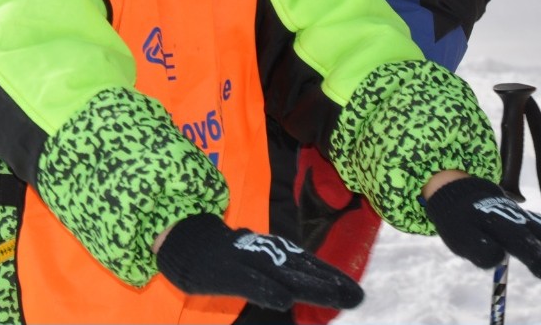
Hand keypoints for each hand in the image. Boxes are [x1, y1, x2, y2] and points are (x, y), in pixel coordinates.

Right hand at [155, 213, 363, 310]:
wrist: (183, 240)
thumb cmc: (221, 254)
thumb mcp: (252, 261)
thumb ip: (272, 272)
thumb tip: (293, 290)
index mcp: (270, 252)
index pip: (306, 265)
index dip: (330, 276)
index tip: (355, 291)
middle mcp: (264, 253)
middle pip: (301, 269)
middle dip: (329, 283)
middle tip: (357, 296)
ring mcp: (246, 260)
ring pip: (282, 274)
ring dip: (309, 285)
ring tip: (334, 296)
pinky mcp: (226, 271)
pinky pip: (249, 282)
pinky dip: (266, 289)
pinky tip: (284, 299)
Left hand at [424, 176, 540, 285]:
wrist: (466, 195)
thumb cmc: (462, 221)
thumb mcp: (460, 235)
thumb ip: (477, 247)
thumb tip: (497, 257)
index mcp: (499, 224)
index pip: (520, 239)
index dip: (534, 253)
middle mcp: (521, 220)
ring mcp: (533, 219)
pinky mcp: (540, 222)